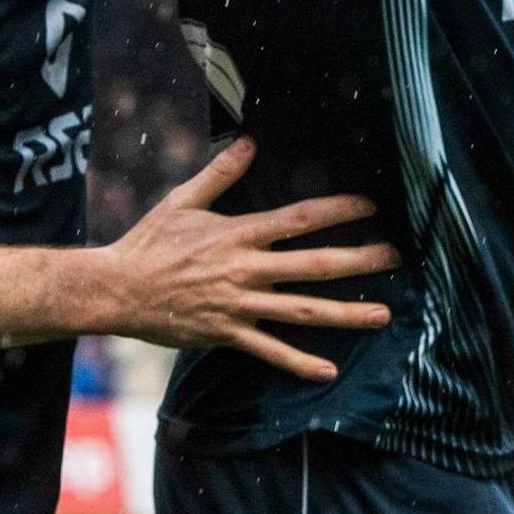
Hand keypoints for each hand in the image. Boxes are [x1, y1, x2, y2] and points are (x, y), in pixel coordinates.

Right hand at [104, 137, 398, 380]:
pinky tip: (330, 371)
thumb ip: (220, 174)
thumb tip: (249, 142)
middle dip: (359, 261)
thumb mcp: (182, 200)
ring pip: (302, 311)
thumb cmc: (149, 242)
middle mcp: (245, 269)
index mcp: (237, 234)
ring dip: (346, 313)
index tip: (370, 206)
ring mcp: (239, 305)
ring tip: (383, 314)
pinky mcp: (227, 334)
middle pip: (314, 265)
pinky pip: (269, 351)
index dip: (337, 211)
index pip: (298, 219)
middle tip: (394, 257)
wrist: (118, 289)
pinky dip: (299, 362)